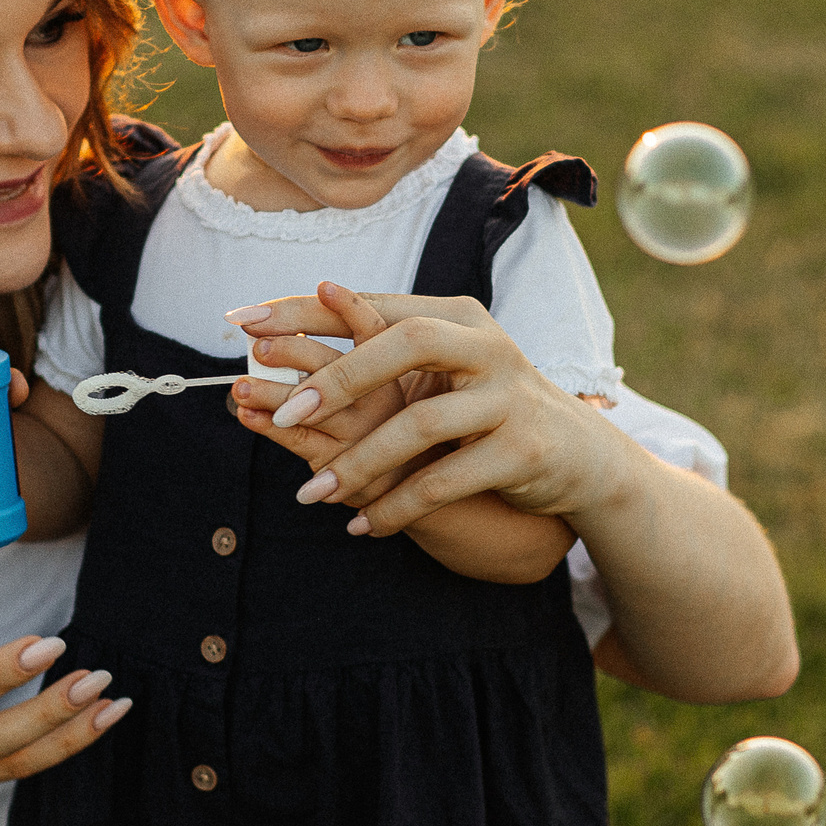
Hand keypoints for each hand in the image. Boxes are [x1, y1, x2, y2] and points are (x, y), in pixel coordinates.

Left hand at [229, 284, 424, 503]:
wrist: (413, 487)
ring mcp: (363, 433)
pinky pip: (299, 440)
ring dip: (269, 393)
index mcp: (392, 371)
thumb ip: (342, 361)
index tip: (323, 287)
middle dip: (291, 352)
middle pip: (334, 366)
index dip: (347, 305)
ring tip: (240, 386)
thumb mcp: (379, 388)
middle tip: (258, 346)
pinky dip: (267, 425)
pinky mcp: (343, 466)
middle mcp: (381, 399)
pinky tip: (247, 414)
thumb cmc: (385, 428)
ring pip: (310, 406)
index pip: (372, 328)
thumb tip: (279, 334)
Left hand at [232, 287, 628, 536]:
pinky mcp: (523, 451)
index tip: (243, 324)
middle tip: (282, 412)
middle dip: (337, 380)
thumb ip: (385, 342)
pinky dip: (397, 506)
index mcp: (457, 316)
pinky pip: (445, 481)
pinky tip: (361, 525)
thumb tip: (314, 300)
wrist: (581, 457)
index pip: (373, 307)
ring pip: (421, 425)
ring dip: (359, 464)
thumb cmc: (491, 407)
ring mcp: (508, 397)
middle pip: (403, 346)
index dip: (307, 312)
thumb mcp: (442, 369)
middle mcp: (486, 346)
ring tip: (312, 495)